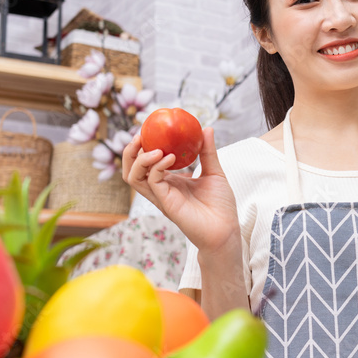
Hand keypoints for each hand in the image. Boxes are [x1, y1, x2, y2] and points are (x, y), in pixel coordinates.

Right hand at [122, 127, 239, 251]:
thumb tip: (206, 129)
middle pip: (132, 170)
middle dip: (130, 151)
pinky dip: (157, 166)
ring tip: (154, 147)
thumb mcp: (214, 172)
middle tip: (141, 135)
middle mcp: (161, 189)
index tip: (149, 130)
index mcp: (169, 181)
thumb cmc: (220, 206)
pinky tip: (170, 156)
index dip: (142, 146)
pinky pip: (152, 182)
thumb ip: (208, 152)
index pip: (146, 162)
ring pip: (134, 177)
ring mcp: (161, 197)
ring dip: (139, 158)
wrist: (226, 229)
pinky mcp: (166, 203)